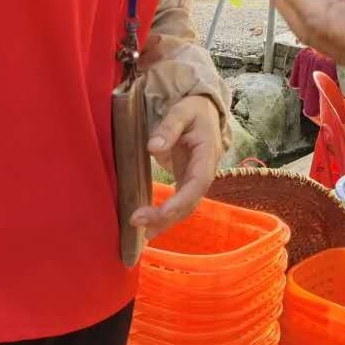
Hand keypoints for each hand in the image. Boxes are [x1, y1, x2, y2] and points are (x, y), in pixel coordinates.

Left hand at [131, 95, 221, 238]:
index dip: (182, 200)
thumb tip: (153, 148)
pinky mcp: (186, 181)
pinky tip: (148, 227)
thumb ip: (170, 127)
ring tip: (140, 235)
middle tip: (137, 222)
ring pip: (184, 207)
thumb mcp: (182, 111)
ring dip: (164, 222)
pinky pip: (178, 203)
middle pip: (189, 202)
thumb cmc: (194, 110)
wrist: (206, 111)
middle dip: (166, 217)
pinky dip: (164, 216)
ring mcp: (196, 179)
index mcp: (207, 155)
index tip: (163, 212)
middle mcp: (204, 172)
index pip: (198, 183)